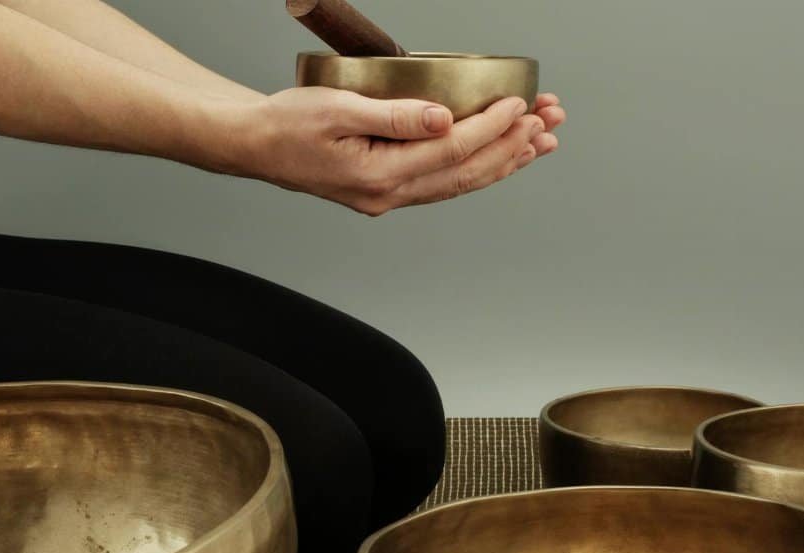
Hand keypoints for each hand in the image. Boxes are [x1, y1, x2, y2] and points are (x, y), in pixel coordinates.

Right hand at [236, 87, 561, 215]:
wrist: (254, 145)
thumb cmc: (286, 123)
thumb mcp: (337, 108)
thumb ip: (395, 115)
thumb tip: (444, 119)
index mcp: (377, 176)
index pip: (450, 152)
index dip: (490, 128)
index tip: (520, 106)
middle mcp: (387, 194)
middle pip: (465, 173)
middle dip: (511, 147)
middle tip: (548, 123)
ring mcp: (388, 197)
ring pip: (459, 182)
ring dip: (503, 161)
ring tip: (541, 141)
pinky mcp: (386, 188)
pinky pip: (443, 182)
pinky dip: (476, 168)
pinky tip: (498, 157)